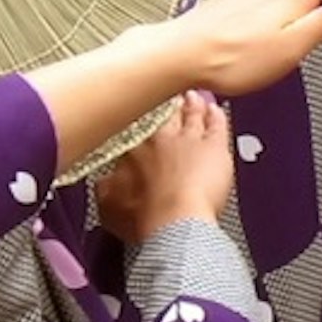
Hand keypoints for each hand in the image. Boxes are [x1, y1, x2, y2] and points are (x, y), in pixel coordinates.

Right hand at [94, 93, 230, 240]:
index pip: (135, 131)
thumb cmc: (143, 219)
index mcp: (132, 151)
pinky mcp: (215, 148)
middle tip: (168, 98)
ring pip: (190, 116)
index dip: (139, 125)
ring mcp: (188, 141)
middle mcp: (159, 140)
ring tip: (192, 98)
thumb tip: (104, 181)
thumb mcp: (108, 205)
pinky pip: (216, 126)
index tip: (139, 121)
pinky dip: (216, 117)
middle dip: (167, 107)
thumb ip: (106, 187)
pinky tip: (216, 110)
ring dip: (192, 107)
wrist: (172, 223)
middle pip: (164, 117)